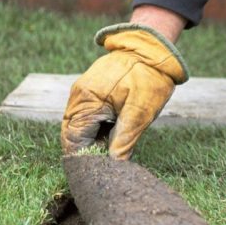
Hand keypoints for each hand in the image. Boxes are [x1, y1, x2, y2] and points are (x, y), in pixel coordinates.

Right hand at [61, 23, 186, 159]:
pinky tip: (111, 142)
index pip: (73, 140)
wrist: (152, 49)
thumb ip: (124, 141)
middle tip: (104, 169)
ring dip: (92, 144)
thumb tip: (114, 165)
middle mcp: (79, 97)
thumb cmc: (148, 78)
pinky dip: (97, 132)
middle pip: (73, 136)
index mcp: (86, 100)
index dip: (82, 159)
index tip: (95, 174)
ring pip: (81, 128)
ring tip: (109, 158)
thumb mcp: (139, 113)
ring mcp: (84, 94)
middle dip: (87, 153)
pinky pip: (89, 119)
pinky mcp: (93, 94)